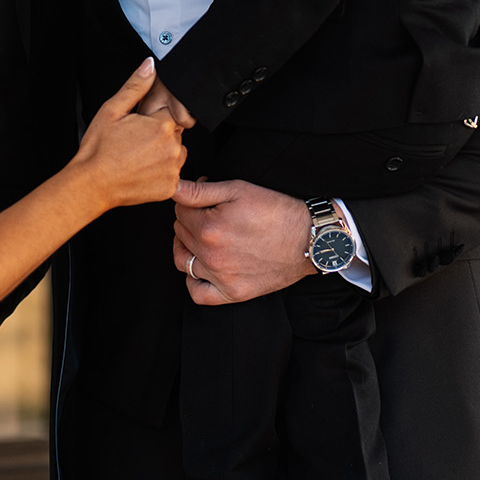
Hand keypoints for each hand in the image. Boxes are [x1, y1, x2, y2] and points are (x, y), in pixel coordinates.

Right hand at [74, 58, 186, 207]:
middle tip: (133, 143)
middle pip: (173, 134)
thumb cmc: (98, 149)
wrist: (90, 185)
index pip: (168, 115)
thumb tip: (150, 66)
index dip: (151, 120)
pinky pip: (172, 174)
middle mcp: (172, 149)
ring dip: (162, 153)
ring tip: (137, 157)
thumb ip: (135, 86)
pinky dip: (160, 172)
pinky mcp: (169, 188)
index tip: (136, 128)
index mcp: (161, 127)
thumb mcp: (112, 110)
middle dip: (157, 135)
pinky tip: (141, 171)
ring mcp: (172, 170)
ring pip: (175, 153)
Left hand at [172, 178, 309, 303]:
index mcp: (209, 227)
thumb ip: (199, 190)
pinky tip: (203, 266)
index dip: (192, 198)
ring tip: (202, 235)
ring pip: (183, 260)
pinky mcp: (233, 293)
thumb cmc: (275, 210)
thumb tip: (171, 186)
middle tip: (211, 211)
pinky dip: (194, 281)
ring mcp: (221, 277)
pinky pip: (197, 293)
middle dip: (190, 218)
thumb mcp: (238, 189)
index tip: (208, 195)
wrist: (309, 239)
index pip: (180, 209)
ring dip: (186, 245)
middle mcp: (211, 255)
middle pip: (180, 232)